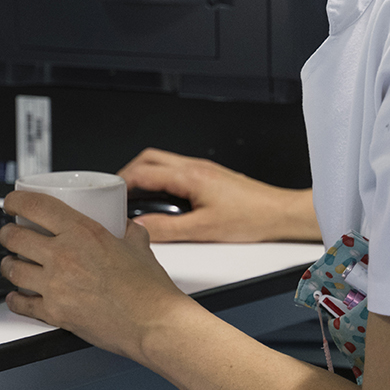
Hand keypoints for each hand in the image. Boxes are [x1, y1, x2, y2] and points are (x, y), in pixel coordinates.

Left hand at [0, 189, 196, 360]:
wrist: (153, 324)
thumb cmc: (149, 289)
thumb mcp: (139, 246)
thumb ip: (129, 231)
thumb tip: (126, 226)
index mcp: (82, 232)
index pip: (35, 205)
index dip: (15, 200)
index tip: (12, 202)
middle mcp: (63, 256)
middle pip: (14, 236)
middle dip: (7, 233)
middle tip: (10, 234)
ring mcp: (56, 286)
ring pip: (12, 269)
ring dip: (7, 264)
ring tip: (11, 263)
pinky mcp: (55, 313)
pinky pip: (22, 304)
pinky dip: (15, 300)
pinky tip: (16, 297)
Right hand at [116, 148, 317, 242]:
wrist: (279, 213)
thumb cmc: (251, 218)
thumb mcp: (204, 230)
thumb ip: (168, 229)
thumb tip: (140, 228)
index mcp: (190, 176)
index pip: (143, 172)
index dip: (121, 183)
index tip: (110, 196)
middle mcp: (194, 167)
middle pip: (149, 159)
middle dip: (129, 173)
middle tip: (118, 192)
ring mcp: (203, 169)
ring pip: (163, 162)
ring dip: (145, 175)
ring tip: (137, 197)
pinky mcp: (210, 176)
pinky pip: (176, 170)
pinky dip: (162, 180)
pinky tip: (163, 200)